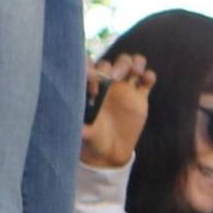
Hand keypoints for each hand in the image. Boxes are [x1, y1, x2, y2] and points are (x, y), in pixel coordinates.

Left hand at [81, 55, 152, 169]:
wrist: (111, 150)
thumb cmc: (91, 138)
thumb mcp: (81, 129)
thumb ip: (74, 119)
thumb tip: (63, 110)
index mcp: (91, 86)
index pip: (90, 65)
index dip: (92, 68)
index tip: (93, 83)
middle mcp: (107, 84)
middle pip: (112, 62)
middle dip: (116, 66)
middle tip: (115, 77)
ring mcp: (124, 88)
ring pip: (129, 64)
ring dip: (133, 63)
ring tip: (136, 71)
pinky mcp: (139, 97)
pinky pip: (147, 79)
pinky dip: (149, 75)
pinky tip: (147, 80)